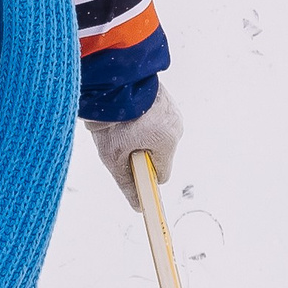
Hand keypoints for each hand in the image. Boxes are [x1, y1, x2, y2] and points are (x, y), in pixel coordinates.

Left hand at [83, 80, 182, 211]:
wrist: (111, 80)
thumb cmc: (113, 120)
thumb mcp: (114, 157)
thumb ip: (127, 184)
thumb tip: (138, 208)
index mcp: (168, 142)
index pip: (162, 174)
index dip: (144, 174)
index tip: (130, 168)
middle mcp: (175, 126)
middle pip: (158, 154)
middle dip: (141, 152)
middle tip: (120, 141)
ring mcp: (172, 110)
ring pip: (157, 135)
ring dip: (141, 135)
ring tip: (121, 124)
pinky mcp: (165, 99)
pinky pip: (155, 118)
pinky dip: (142, 119)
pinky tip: (127, 112)